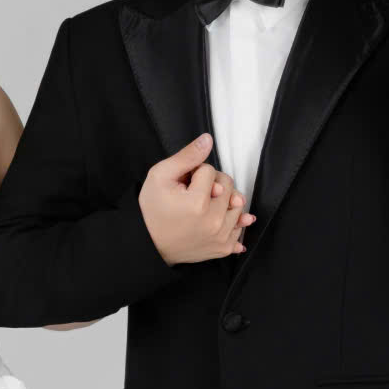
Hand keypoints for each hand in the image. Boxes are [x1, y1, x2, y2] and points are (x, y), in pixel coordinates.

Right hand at [138, 132, 253, 264]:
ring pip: (237, 204)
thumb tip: (208, 140)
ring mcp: (221, 237)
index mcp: (197, 203)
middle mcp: (213, 221)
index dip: (195, 174)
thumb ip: (187, 156)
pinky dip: (232, 221)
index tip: (184, 185)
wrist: (149, 244)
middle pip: (228, 185)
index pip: (210, 171)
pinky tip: (218, 220)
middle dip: (212, 185)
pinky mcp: (224, 248)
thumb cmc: (152, 211)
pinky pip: (240, 226)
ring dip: (223, 201)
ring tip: (204, 207)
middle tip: (192, 195)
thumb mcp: (160, 176)